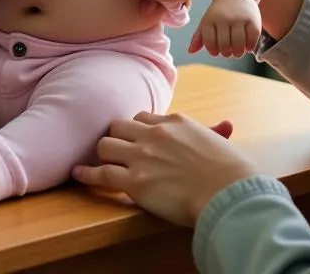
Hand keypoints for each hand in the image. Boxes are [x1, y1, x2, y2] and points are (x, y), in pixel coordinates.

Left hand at [73, 112, 257, 226]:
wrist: (228, 192)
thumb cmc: (231, 172)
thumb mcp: (220, 143)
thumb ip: (215, 132)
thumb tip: (227, 126)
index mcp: (174, 121)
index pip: (143, 118)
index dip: (138, 130)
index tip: (137, 140)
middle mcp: (154, 133)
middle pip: (119, 126)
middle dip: (117, 138)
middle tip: (118, 151)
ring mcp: (142, 156)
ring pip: (106, 145)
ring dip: (105, 154)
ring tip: (101, 163)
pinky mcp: (135, 182)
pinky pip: (101, 174)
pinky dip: (87, 175)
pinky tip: (78, 174)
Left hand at [189, 0, 261, 56]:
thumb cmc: (219, 12)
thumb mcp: (207, 21)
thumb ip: (199, 37)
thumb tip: (190, 51)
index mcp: (210, 20)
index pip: (210, 44)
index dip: (213, 51)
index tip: (216, 50)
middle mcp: (224, 18)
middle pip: (225, 46)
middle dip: (226, 53)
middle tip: (228, 51)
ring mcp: (239, 19)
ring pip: (238, 45)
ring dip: (238, 53)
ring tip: (237, 51)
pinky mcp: (253, 20)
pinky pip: (252, 40)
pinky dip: (249, 47)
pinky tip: (247, 46)